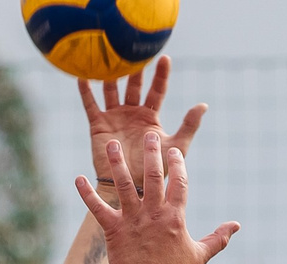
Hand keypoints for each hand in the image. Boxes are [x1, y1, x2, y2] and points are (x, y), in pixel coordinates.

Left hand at [75, 133, 236, 263]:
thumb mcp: (200, 255)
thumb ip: (218, 238)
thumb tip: (237, 226)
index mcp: (175, 217)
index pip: (179, 183)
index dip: (177, 164)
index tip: (174, 150)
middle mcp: (153, 214)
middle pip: (153, 176)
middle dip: (151, 153)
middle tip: (148, 136)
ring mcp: (132, 220)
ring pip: (124, 185)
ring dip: (117, 164)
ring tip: (112, 145)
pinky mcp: (113, 230)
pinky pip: (97, 208)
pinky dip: (86, 194)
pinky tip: (78, 178)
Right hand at [79, 56, 206, 186]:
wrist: (130, 189)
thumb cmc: (155, 172)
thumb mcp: (176, 147)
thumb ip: (188, 126)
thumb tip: (204, 105)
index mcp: (150, 118)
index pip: (157, 91)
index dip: (161, 75)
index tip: (165, 59)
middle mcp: (132, 114)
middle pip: (134, 86)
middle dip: (136, 70)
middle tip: (136, 52)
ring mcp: (115, 118)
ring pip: (112, 91)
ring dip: (111, 76)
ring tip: (109, 57)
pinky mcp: (99, 125)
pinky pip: (91, 105)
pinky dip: (86, 92)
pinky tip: (82, 77)